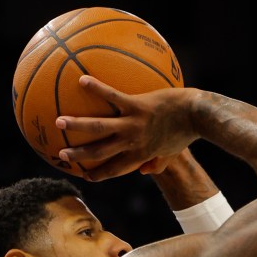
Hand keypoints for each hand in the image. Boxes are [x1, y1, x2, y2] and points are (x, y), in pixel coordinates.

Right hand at [55, 75, 196, 180]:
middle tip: (63, 155)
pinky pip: (113, 96)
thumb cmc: (186, 132)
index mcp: (140, 155)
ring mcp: (133, 124)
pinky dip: (97, 89)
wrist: (197, 115)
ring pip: (99, 127)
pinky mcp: (137, 105)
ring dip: (77, 125)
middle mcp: (133, 142)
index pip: (115, 169)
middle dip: (80, 155)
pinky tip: (81, 80)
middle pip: (101, 152)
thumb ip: (157, 163)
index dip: (100, 174)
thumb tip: (144, 172)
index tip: (86, 176)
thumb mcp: (173, 153)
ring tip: (58, 121)